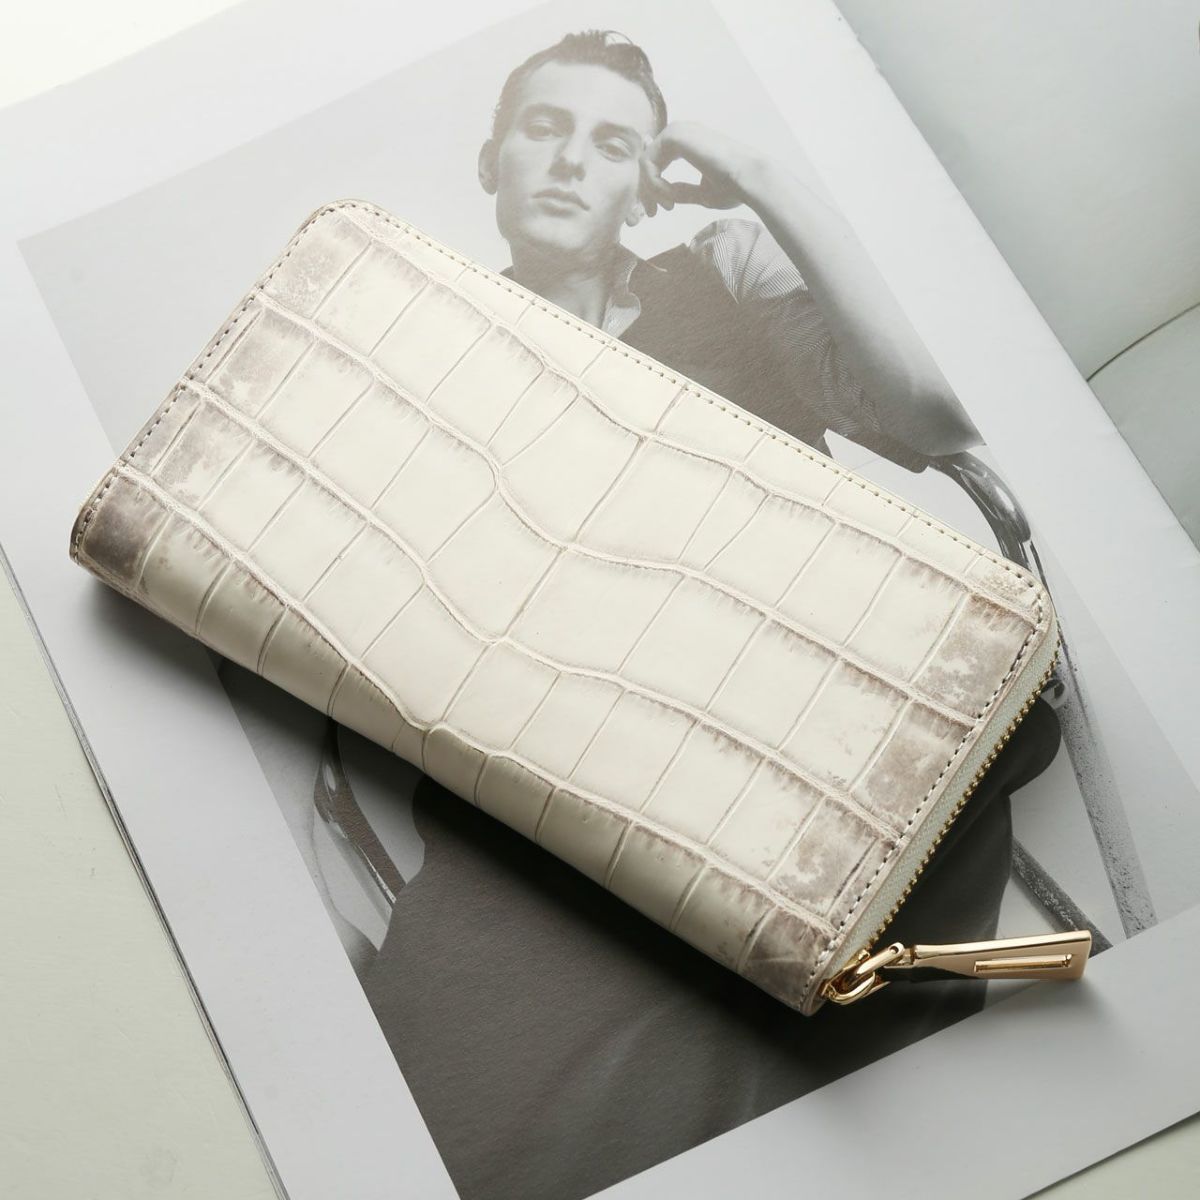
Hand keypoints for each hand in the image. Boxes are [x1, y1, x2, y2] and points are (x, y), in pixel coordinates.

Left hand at [639, 121, 761, 215]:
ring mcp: (676, 131)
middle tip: (653, 213)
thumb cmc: (733, 187)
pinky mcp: (673, 135)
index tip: (658, 211)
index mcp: (688, 142)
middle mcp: (681, 132)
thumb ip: (681, 190)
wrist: (748, 178)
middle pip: (648, 162)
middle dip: (647, 191)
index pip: (656, 162)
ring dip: (651, 190)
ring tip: (666, 206)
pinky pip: (648, 163)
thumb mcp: (701, 193)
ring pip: (645, 164)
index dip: (652, 189)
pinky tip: (669, 198)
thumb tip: (666, 194)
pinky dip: (654, 184)